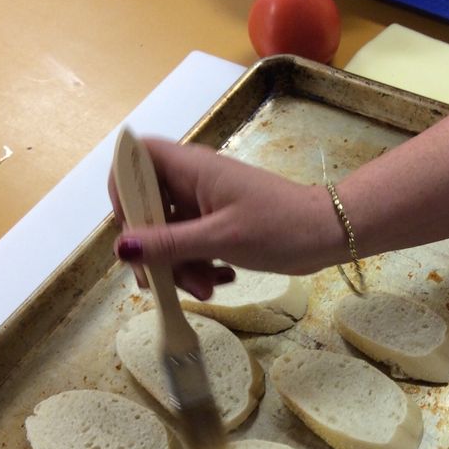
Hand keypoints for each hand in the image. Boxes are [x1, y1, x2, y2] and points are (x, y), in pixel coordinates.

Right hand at [107, 138, 343, 298]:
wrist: (327, 234)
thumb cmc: (280, 226)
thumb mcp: (220, 238)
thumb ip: (169, 244)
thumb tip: (122, 248)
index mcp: (190, 169)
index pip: (135, 159)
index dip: (122, 189)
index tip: (129, 228)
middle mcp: (192, 182)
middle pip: (148, 208)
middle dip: (154, 249)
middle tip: (162, 283)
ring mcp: (206, 204)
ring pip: (170, 233)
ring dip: (180, 266)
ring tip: (206, 289)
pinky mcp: (219, 224)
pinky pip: (192, 244)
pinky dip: (199, 265)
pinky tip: (220, 279)